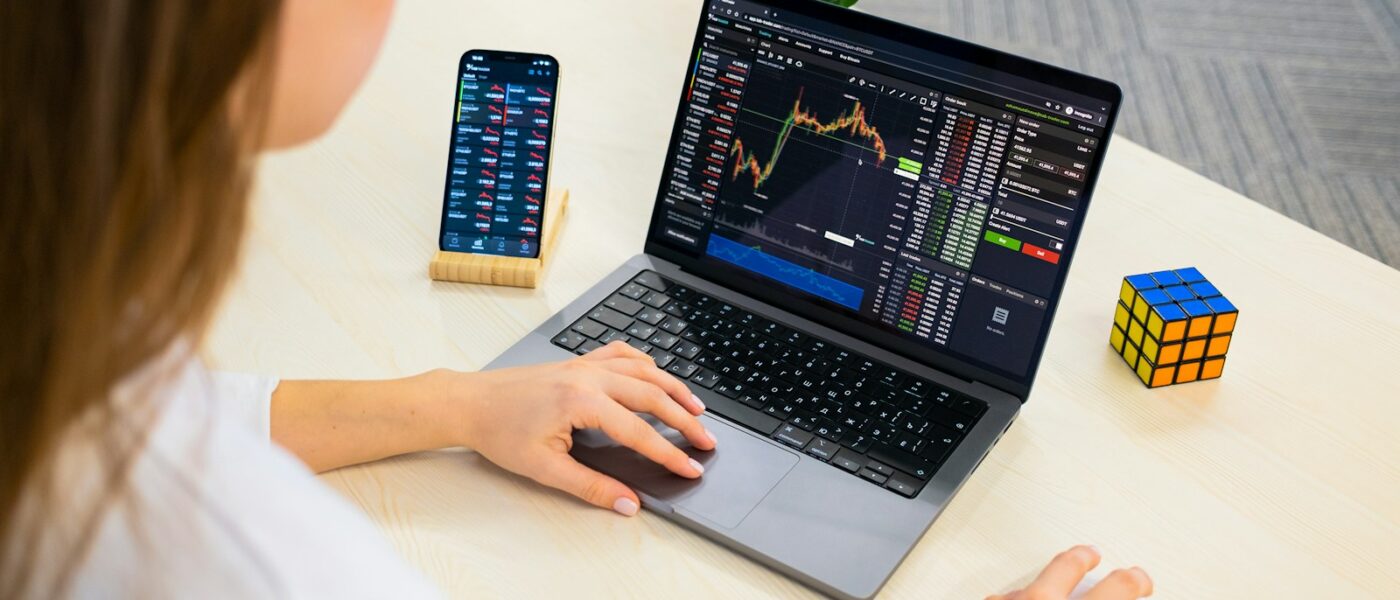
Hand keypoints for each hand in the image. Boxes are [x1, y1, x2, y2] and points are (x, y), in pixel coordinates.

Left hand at [456, 341, 716, 515]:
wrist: (470, 402)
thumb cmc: (499, 431)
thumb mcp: (544, 468)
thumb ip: (591, 487)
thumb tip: (627, 503)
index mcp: (582, 401)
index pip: (640, 431)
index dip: (669, 453)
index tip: (690, 468)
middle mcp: (589, 376)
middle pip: (652, 394)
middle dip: (684, 419)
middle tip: (706, 439)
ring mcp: (584, 364)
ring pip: (643, 369)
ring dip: (673, 387)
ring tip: (695, 407)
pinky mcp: (577, 362)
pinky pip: (621, 354)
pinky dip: (644, 363)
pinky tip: (655, 373)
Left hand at [988, 546, 1152, 599]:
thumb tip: (1115, 596)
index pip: (1120, 586)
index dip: (1135, 581)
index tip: (1139, 580)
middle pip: (1069, 564)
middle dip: (1084, 557)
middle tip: (1092, 554)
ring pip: (1032, 582)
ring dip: (1046, 582)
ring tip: (1051, 582)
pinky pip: (1007, 598)